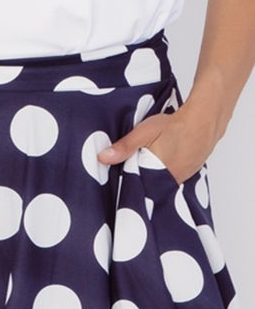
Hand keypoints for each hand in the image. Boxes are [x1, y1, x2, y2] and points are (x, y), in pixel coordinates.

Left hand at [99, 102, 215, 183]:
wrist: (205, 120)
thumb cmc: (176, 125)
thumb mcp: (144, 132)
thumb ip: (124, 147)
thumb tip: (103, 158)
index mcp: (156, 174)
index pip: (136, 188)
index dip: (127, 184)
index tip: (118, 181)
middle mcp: (170, 181)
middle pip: (148, 187)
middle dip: (138, 182)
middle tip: (130, 172)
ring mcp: (181, 178)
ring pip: (159, 184)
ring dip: (151, 178)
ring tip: (144, 167)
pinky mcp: (187, 174)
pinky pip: (170, 179)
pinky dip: (163, 174)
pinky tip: (159, 164)